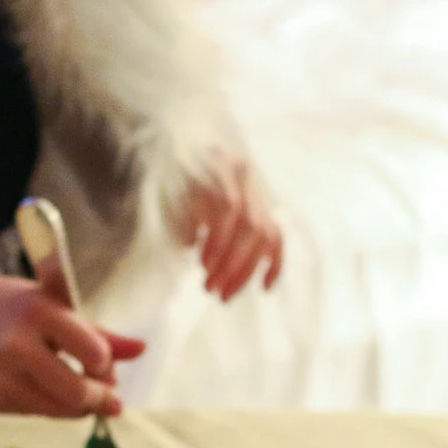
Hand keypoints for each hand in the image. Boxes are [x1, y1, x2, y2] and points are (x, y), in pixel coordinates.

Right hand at [0, 270, 141, 417]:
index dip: (106, 364)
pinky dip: (44, 405)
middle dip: (100, 398)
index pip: (94, 353)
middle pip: (78, 393)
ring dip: (77, 406)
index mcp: (37, 312)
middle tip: (108, 395)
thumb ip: (95, 331)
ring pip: (58, 410)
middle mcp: (15, 346)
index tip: (103, 364)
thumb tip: (142, 350)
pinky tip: (35, 386)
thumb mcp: (45, 303)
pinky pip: (33, 413)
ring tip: (76, 389)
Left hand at [172, 154, 282, 300]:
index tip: (203, 265)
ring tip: (224, 296)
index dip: (219, 239)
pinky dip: (274, 265)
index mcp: (224, 165)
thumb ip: (179, 213)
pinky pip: (278, 240)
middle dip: (232, 264)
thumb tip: (188, 244)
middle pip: (252, 227)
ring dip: (246, 271)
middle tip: (210, 290)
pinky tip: (265, 288)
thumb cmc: (172, 177)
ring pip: (265, 238)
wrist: (183, 152)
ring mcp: (258, 194)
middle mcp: (247, 178)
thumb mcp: (170, 189)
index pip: (231, 207)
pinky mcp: (265, 211)